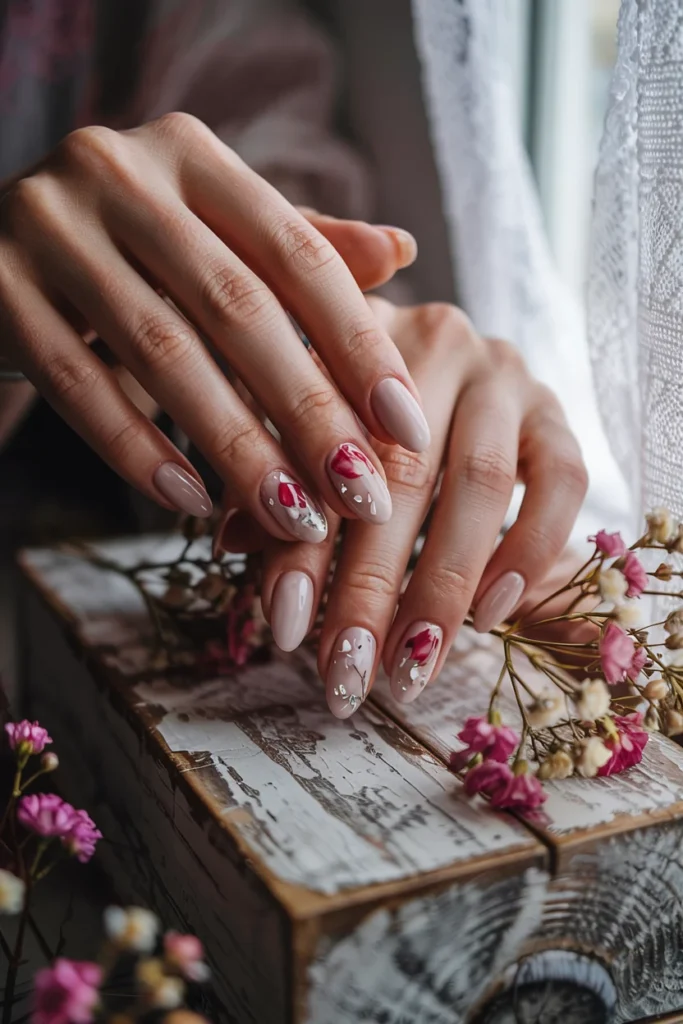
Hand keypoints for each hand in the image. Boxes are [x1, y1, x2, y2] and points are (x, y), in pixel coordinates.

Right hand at [0, 113, 426, 537]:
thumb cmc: (128, 247)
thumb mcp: (213, 230)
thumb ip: (300, 244)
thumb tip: (402, 251)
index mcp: (192, 156)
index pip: (298, 254)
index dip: (359, 344)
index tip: (406, 429)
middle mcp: (120, 172)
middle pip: (237, 308)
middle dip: (308, 412)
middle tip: (360, 495)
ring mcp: (48, 225)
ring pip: (162, 351)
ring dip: (235, 445)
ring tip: (291, 515)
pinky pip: (75, 382)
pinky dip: (137, 448)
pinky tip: (190, 500)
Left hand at [257, 298, 587, 715]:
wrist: (446, 369)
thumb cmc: (356, 414)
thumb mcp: (303, 435)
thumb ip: (271, 483)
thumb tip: (232, 546)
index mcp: (351, 345)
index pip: (322, 452)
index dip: (302, 544)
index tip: (287, 628)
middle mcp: (434, 342)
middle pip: (402, 472)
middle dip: (372, 587)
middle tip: (349, 671)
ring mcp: (504, 373)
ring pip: (481, 482)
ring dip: (445, 585)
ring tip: (412, 667)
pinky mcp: (555, 411)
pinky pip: (563, 480)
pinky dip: (529, 550)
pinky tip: (491, 613)